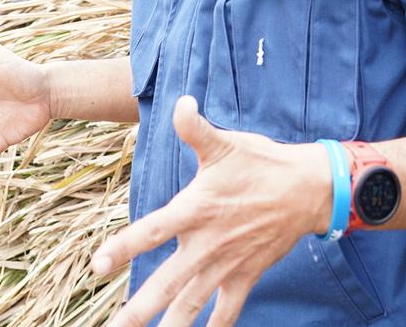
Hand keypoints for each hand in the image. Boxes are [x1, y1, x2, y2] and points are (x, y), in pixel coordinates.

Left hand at [90, 95, 329, 326]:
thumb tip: (180, 101)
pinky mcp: (245, 276)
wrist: (308, 190)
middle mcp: (206, 244)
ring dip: (169, 325)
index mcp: (195, 210)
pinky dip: (214, 326)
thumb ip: (195, 128)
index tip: (97, 266)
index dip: (123, 248)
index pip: (150, 231)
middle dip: (137, 310)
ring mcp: (226, 265)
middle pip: (165, 283)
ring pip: (191, 303)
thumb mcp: (225, 143)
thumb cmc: (262, 164)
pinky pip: (227, 310)